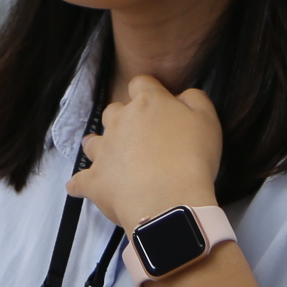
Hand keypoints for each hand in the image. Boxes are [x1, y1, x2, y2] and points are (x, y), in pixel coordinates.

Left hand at [72, 75, 221, 233]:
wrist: (169, 202)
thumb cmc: (192, 160)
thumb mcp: (207, 120)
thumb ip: (194, 99)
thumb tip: (182, 95)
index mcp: (147, 103)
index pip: (141, 84)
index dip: (148, 92)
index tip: (157, 104)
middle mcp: (120, 121)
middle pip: (114, 111)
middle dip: (123, 119)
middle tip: (140, 136)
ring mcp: (103, 151)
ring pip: (93, 141)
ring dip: (100, 146)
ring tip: (109, 157)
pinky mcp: (94, 180)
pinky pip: (79, 181)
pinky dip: (80, 184)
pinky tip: (79, 188)